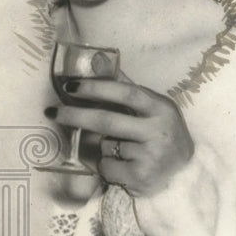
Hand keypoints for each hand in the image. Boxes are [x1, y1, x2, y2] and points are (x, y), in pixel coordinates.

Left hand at [52, 75, 193, 195]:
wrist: (183, 174)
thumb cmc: (160, 134)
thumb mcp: (150, 108)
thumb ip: (123, 86)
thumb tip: (97, 59)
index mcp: (161, 108)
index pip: (126, 93)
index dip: (97, 88)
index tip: (70, 86)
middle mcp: (159, 131)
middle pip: (107, 121)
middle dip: (75, 116)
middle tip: (51, 112)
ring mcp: (151, 155)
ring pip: (106, 145)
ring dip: (104, 147)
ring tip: (124, 151)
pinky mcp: (141, 177)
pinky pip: (107, 166)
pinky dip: (108, 166)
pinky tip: (125, 166)